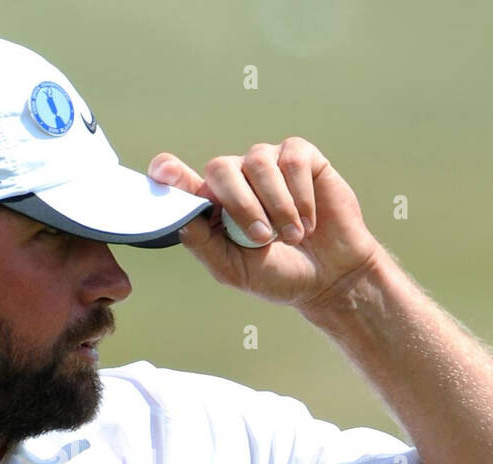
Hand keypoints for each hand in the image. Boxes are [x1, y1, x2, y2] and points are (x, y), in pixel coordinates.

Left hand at [148, 138, 380, 309]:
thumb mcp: (233, 269)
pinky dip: (301, 195)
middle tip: (263, 238)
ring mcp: (267, 164)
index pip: (181, 180)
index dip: (169, 172)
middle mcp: (235, 178)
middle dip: (242, 205)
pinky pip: (292, 160)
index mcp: (212, 206)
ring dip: (277, 205)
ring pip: (259, 163)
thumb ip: (202, 243)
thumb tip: (180, 217)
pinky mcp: (300, 157)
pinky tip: (309, 221)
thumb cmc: (278, 274)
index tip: (162, 171)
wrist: (329, 276)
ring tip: (293, 236)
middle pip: (220, 169)